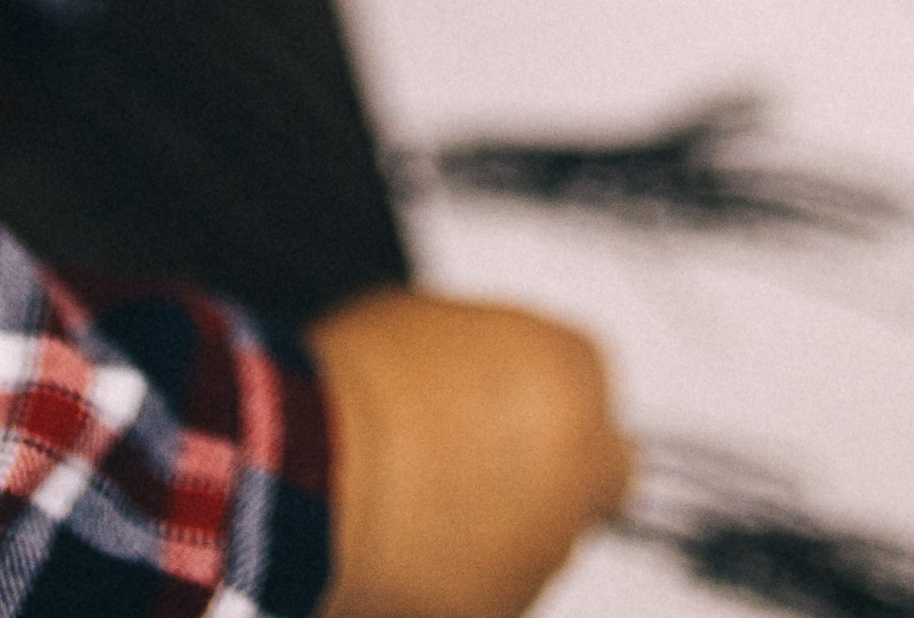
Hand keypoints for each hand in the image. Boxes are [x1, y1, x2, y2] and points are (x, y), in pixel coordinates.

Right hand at [311, 286, 629, 617]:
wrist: (315, 473)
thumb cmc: (358, 386)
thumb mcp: (432, 323)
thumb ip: (490, 353)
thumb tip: (482, 378)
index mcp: (571, 373)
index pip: (591, 388)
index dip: (546, 400)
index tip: (508, 410)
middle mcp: (580, 460)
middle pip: (598, 471)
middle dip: (558, 473)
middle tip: (490, 470)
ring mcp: (547, 542)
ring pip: (548, 539)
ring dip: (511, 528)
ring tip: (430, 510)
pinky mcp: (503, 608)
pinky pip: (500, 590)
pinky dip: (470, 579)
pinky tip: (415, 553)